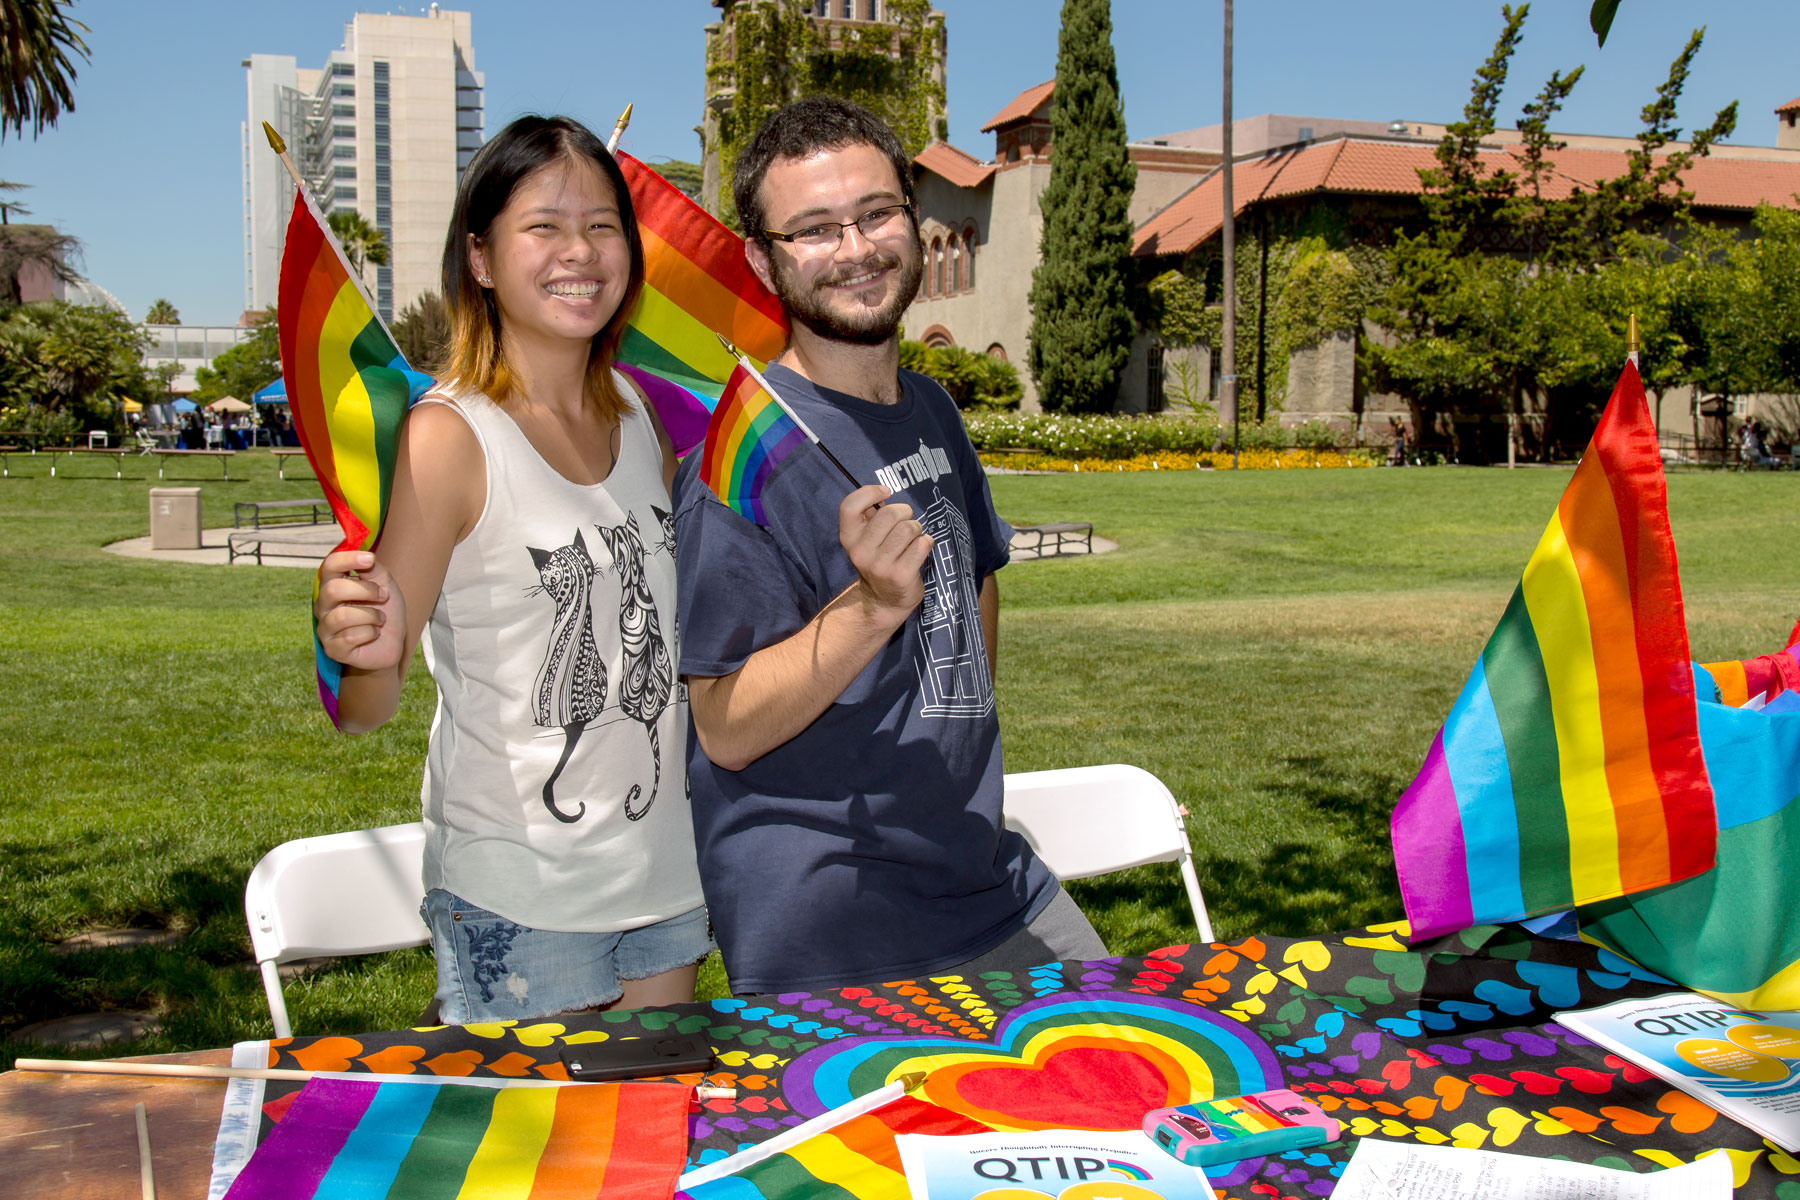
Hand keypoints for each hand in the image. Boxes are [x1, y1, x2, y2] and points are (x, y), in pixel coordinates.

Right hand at [314, 549, 406, 670]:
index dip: (347, 559)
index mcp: (333, 584)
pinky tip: (374, 633)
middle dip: (365, 591)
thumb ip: (372, 569)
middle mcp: (324, 605)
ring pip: (342, 616)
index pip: (329, 566)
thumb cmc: (386, 609)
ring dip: (371, 615)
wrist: (394, 641)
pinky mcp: (333, 649)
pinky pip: (349, 637)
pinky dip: (370, 633)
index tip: (369, 559)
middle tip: (383, 595)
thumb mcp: (385, 583)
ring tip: (380, 619)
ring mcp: (325, 628)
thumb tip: (364, 556)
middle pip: (333, 590)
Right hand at [837, 484, 933, 622]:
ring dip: (917, 529)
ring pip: (908, 528)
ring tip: (913, 538)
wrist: (884, 601)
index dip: (869, 492)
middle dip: (905, 512)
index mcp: (849, 539)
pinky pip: (922, 544)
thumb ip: (871, 517)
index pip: (849, 506)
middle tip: (906, 523)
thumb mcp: (866, 539)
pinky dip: (926, 542)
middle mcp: (861, 552)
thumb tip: (885, 493)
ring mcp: (880, 566)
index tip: (886, 493)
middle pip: (889, 514)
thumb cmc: (880, 560)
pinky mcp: (901, 576)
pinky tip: (920, 549)